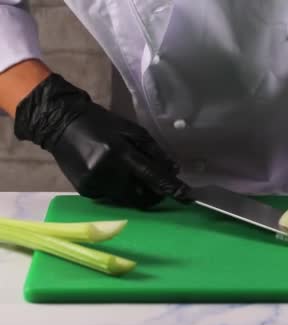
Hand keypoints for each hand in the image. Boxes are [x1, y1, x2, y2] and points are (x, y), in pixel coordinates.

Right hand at [14, 73, 188, 208]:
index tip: (186, 196)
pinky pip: (112, 197)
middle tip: (160, 185)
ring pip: (127, 199)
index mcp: (119, 152)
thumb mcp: (132, 130)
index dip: (170, 187)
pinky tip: (112, 174)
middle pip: (141, 195)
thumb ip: (154, 151)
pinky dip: (119, 190)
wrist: (61, 124)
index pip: (151, 175)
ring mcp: (94, 184)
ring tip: (130, 173)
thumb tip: (174, 170)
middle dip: (154, 194)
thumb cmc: (102, 124)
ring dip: (136, 191)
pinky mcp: (86, 191)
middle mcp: (106, 172)